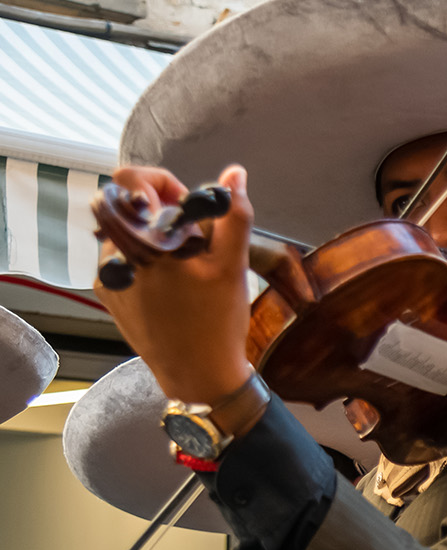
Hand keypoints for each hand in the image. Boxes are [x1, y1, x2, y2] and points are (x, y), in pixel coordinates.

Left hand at [94, 164, 260, 426]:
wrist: (198, 376)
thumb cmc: (218, 323)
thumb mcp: (233, 267)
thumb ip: (233, 215)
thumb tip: (234, 174)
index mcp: (145, 241)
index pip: (128, 182)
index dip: (156, 182)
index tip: (179, 202)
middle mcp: (116, 254)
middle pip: (126, 207)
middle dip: (157, 213)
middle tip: (186, 237)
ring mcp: (109, 276)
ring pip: (122, 234)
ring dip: (150, 239)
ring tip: (181, 269)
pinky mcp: (108, 294)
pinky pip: (120, 260)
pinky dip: (142, 263)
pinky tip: (168, 288)